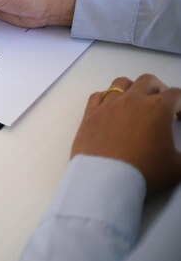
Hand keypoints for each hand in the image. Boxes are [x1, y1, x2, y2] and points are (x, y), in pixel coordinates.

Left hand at [72, 74, 180, 192]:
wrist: (104, 180)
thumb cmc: (144, 172)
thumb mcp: (177, 166)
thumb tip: (179, 153)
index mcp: (157, 108)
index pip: (175, 94)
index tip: (179, 116)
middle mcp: (132, 100)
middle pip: (147, 81)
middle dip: (158, 89)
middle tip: (161, 104)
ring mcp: (108, 105)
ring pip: (120, 83)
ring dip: (132, 88)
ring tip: (135, 102)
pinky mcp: (89, 114)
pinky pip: (98, 96)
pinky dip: (106, 98)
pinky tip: (110, 108)